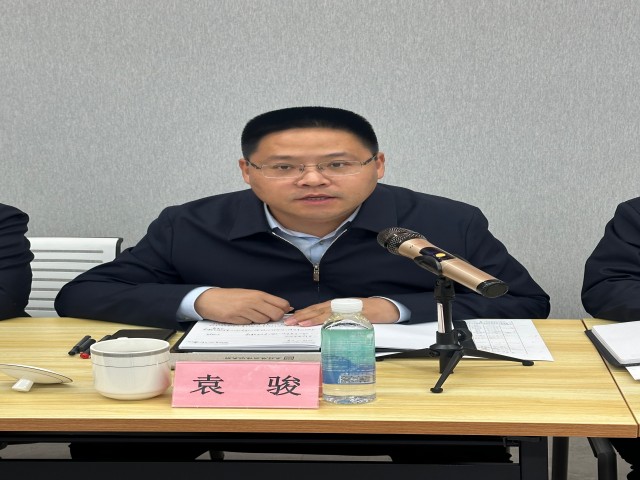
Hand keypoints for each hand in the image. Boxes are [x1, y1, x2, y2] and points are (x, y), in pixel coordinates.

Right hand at [194, 288, 291, 324]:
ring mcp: (245, 310)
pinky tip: (241, 317)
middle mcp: (253, 301)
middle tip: (266, 316)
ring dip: (259, 321)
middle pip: (276, 315)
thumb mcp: (249, 294)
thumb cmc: (230, 296)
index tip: (281, 312)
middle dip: (274, 318)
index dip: (284, 310)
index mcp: (258, 294)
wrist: (210, 299)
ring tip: (250, 315)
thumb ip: (265, 300)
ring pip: (263, 321)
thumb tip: (285, 307)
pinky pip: (250, 324)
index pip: (281, 304)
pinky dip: (248, 323)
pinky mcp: (237, 318)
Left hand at [284, 297, 399, 326]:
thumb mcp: (350, 314)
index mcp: (337, 305)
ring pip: (326, 312)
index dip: (304, 313)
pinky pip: (341, 317)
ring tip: (299, 322)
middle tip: (288, 322)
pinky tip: (322, 324)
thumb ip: (337, 319)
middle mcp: (340, 305)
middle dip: (302, 315)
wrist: (387, 307)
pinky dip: (330, 320)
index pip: (317, 309)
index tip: (292, 318)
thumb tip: (323, 326)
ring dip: (311, 317)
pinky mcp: (355, 313)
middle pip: (318, 310)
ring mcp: (347, 308)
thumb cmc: (369, 312)